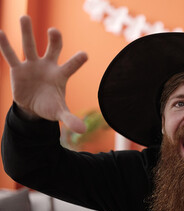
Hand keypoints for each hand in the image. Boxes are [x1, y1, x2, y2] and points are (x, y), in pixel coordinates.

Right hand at [0, 16, 86, 132]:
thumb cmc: (50, 105)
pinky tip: (0, 33)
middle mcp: (48, 66)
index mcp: (61, 75)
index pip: (72, 65)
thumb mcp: (59, 113)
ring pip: (30, 46)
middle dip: (55, 40)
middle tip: (54, 31)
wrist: (33, 107)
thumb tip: (83, 131)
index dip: (78, 60)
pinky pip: (11, 55)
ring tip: (24, 17)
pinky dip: (5, 45)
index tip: (84, 54)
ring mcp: (32, 65)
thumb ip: (70, 119)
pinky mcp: (17, 69)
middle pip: (53, 49)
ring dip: (27, 32)